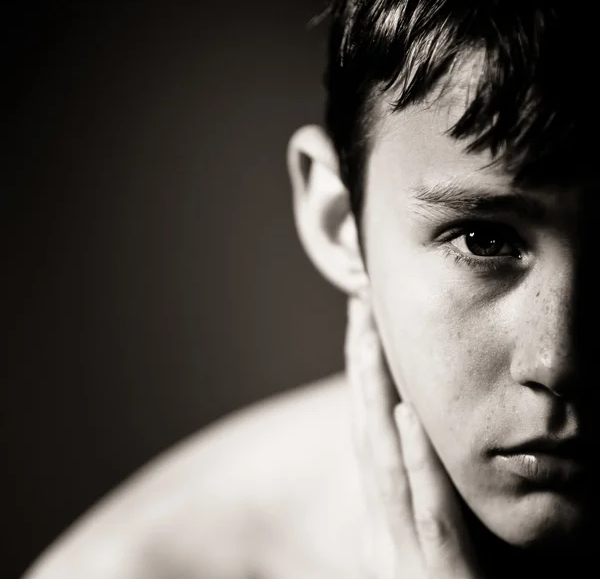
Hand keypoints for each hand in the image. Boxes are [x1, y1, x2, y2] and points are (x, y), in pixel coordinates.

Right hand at [345, 296, 482, 578]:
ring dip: (375, 397)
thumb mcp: (452, 551)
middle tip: (358, 310)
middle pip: (369, 434)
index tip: (366, 329)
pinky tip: (403, 418)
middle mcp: (389, 530)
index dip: (366, 381)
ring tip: (366, 340)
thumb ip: (440, 504)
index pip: (374, 437)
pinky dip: (415, 464)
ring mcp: (408, 555)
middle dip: (362, 370)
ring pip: (385, 461)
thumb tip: (438, 446)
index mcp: (392, 523)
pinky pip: (428, 514)